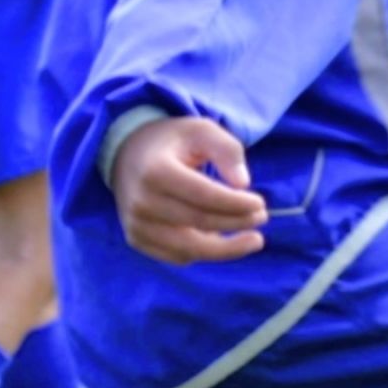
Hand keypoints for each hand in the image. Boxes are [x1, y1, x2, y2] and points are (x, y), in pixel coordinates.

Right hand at [110, 116, 267, 265]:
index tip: (260, 203)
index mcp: (155, 171)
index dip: (237, 204)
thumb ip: (226, 150)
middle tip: (262, 218)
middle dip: (238, 223)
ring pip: (191, 249)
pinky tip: (222, 240)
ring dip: (228, 248)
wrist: (125, 154)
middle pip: (201, 223)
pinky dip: (204, 252)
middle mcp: (142, 202)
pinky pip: (178, 256)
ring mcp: (136, 225)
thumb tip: (243, 183)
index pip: (205, 196)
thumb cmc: (172, 142)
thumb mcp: (201, 130)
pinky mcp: (137, 240)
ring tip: (254, 239)